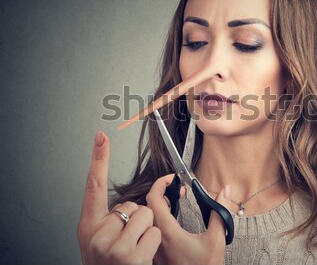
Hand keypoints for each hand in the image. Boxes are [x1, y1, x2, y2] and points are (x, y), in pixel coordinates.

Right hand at [77, 131, 160, 264]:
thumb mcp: (99, 243)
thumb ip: (108, 221)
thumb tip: (130, 205)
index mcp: (88, 228)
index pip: (93, 186)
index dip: (97, 159)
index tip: (100, 136)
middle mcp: (97, 235)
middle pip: (132, 204)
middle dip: (136, 219)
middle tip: (127, 242)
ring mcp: (113, 246)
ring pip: (146, 215)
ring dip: (146, 232)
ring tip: (135, 251)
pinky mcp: (131, 255)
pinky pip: (154, 232)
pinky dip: (153, 244)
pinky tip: (142, 258)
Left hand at [146, 174, 230, 264]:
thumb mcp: (216, 240)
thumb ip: (219, 212)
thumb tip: (224, 191)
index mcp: (168, 232)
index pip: (154, 199)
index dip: (160, 183)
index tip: (171, 178)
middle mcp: (156, 240)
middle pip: (148, 207)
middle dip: (161, 193)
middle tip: (176, 189)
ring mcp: (154, 249)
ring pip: (147, 220)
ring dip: (158, 207)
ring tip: (174, 203)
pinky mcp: (155, 256)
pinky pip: (149, 232)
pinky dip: (157, 220)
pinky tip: (170, 221)